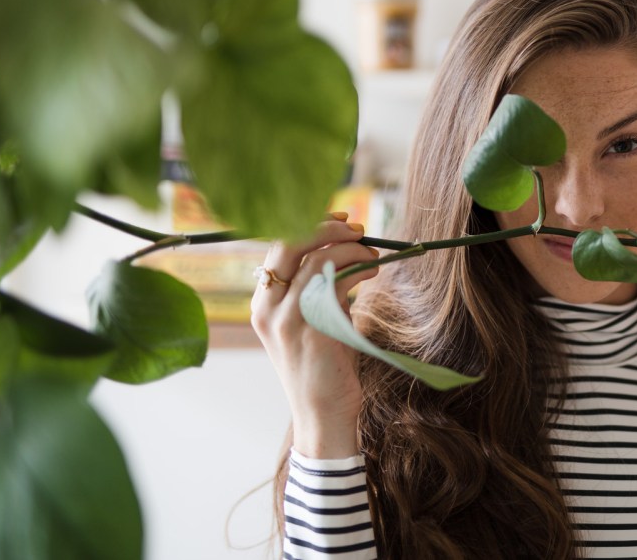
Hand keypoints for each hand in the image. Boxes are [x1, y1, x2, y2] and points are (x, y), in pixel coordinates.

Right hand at [250, 213, 381, 457]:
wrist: (323, 414)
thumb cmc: (323, 366)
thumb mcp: (314, 319)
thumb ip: (320, 288)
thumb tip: (346, 252)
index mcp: (263, 303)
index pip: (278, 247)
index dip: (310, 225)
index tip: (342, 222)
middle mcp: (267, 308)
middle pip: (289, 243)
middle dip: (327, 228)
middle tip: (359, 230)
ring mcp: (287, 318)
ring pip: (316, 259)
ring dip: (351, 249)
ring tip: (374, 257)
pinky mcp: (313, 328)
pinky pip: (334, 281)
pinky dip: (356, 268)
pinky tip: (370, 272)